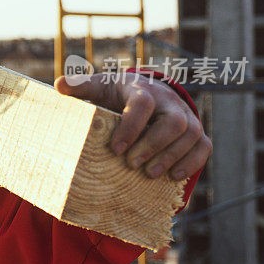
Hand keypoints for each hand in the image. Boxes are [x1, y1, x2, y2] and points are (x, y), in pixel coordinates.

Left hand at [54, 73, 211, 181]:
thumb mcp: (97, 87)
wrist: (146, 93)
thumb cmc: (116, 94)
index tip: (116, 149)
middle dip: (153, 145)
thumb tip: (59, 85)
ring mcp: (185, 116)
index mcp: (141, 89)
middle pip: (173, 122)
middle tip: (132, 165)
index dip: (132, 127)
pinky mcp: (196, 132)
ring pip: (191, 134)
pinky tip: (173, 177)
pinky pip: (204, 146)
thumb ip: (79, 86)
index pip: (143, 104)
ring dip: (172, 157)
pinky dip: (192, 162)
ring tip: (149, 175)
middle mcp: (168, 101)